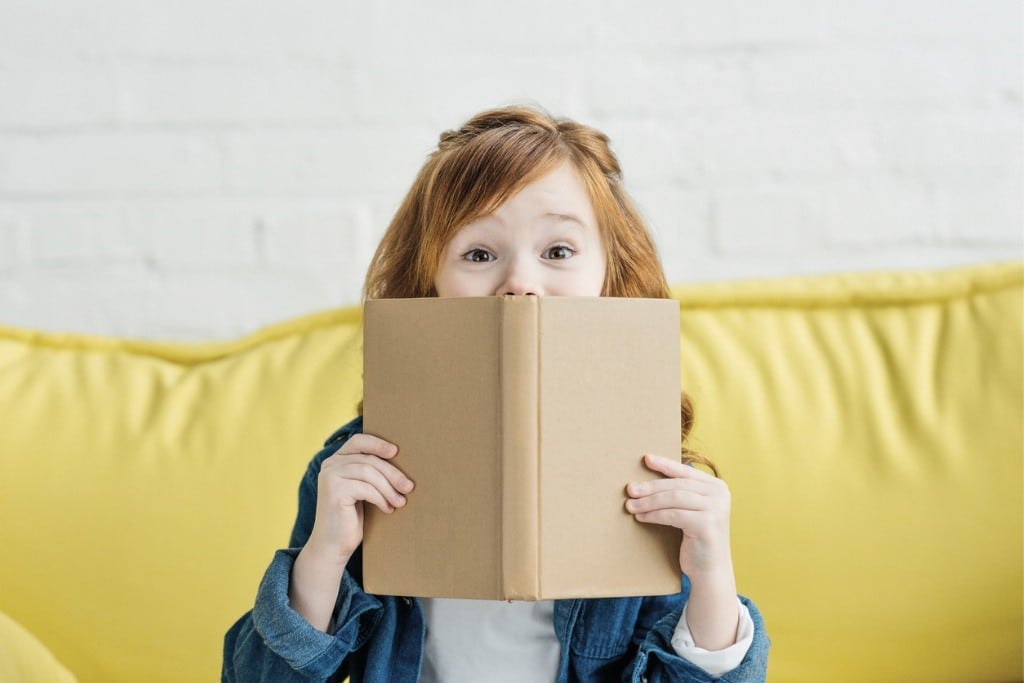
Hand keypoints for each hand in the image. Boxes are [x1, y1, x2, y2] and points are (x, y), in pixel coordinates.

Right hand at [306, 433, 414, 563]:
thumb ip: (371, 473)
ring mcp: (330, 477)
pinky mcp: (333, 491)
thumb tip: (401, 460)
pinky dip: (381, 498)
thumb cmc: (351, 517)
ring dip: (389, 488)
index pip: (359, 441)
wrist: (333, 546)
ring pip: (368, 472)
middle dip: (392, 473)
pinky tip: (388, 509)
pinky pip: (366, 488)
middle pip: (368, 459)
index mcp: (336, 460)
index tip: (396, 451)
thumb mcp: (362, 489)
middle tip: (409, 487)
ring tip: (400, 501)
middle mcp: (330, 465)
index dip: (378, 444)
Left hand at [625, 454, 732, 579]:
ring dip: (649, 501)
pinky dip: (654, 515)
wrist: (710, 569)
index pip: (686, 471)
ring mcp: (716, 509)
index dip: (665, 464)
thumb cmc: (695, 538)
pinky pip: (673, 515)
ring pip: (674, 498)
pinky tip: (641, 517)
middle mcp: (720, 494)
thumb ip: (680, 492)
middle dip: (651, 486)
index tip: (646, 459)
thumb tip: (646, 480)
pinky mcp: (707, 524)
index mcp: (717, 486)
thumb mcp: (692, 510)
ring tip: (630, 505)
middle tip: (630, 489)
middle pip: (677, 485)